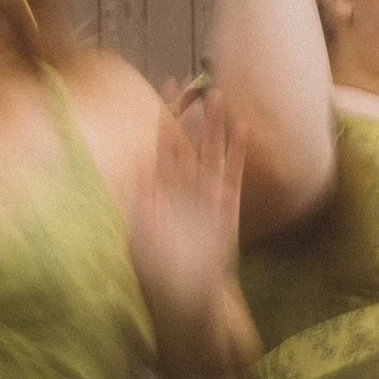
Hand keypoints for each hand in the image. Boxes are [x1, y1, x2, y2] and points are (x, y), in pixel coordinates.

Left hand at [131, 85, 245, 318]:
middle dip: (195, 114)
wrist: (186, 294)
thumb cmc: (157, 268)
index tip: (166, 89)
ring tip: (222, 98)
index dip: (166, 117)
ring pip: (213, 153)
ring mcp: (208, 195)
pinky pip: (234, 174)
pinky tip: (242, 131)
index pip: (163, 144)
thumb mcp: (140, 230)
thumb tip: (137, 164)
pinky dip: (238, 154)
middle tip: (202, 84)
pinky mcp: (228, 207)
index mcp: (160, 188)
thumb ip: (141, 198)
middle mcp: (185, 187)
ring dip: (217, 127)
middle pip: (191, 142)